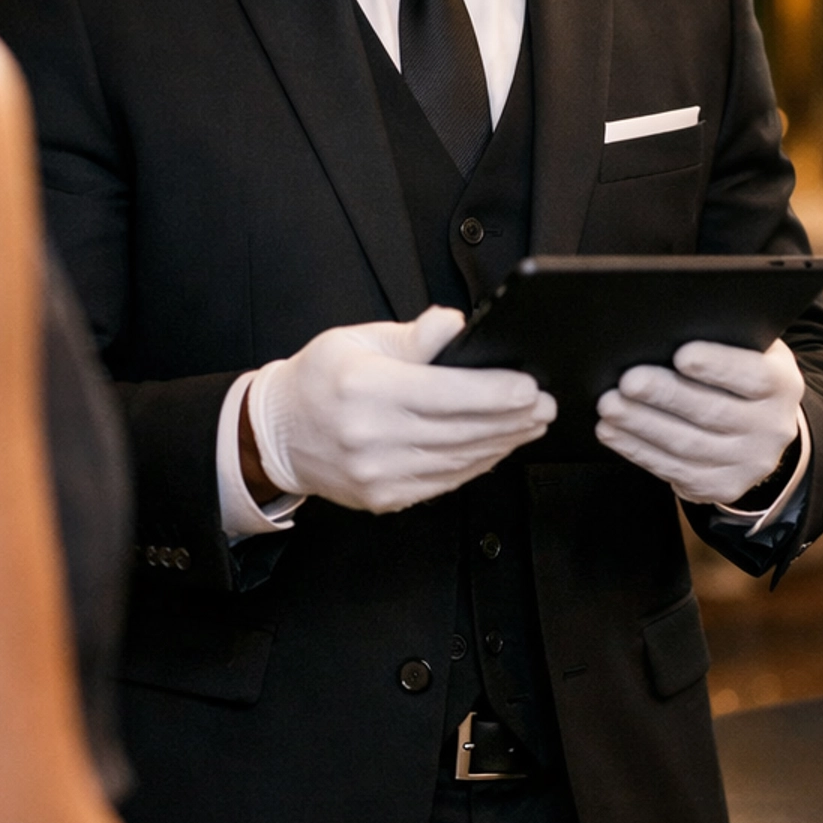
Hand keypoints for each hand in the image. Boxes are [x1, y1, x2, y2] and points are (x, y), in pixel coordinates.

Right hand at [246, 306, 554, 514]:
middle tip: (546, 405)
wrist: (276, 435)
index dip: (495, 392)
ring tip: (531, 424)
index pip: (446, 393)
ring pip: (460, 460)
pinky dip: (477, 464)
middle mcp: (372, 436)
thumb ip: (413, 337)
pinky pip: (445, 482)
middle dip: (513, 419)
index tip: (529, 386)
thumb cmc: (320, 379)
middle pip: (461, 430)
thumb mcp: (358, 340)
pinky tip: (497, 446)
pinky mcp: (385, 497)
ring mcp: (378, 473)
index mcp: (366, 388)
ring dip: (503, 442)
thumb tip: (456, 325)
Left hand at [595, 338, 803, 504]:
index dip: (717, 366)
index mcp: (782, 384)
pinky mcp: (722, 487)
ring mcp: (748, 463)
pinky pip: (674, 470)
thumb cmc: (738, 376)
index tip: (681, 355)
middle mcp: (772, 428)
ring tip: (608, 406)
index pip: (754, 375)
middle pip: (713, 412)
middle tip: (627, 381)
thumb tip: (666, 330)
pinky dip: (638, 450)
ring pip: (688, 445)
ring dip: (641, 425)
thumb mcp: (748, 351)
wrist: (759, 429)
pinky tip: (612, 432)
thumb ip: (723, 340)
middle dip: (665, 396)